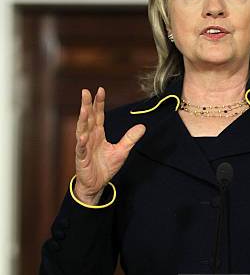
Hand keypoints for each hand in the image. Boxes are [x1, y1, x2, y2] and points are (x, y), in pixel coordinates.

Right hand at [75, 87, 145, 204]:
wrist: (97, 184)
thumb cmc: (106, 167)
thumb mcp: (122, 151)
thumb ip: (130, 138)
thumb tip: (142, 126)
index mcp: (98, 134)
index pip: (98, 115)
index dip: (99, 103)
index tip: (100, 90)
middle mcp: (89, 137)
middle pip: (88, 118)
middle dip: (86, 105)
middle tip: (85, 92)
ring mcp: (84, 147)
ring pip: (82, 130)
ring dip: (82, 120)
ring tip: (84, 109)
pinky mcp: (82, 158)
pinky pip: (81, 149)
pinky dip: (81, 143)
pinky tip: (82, 136)